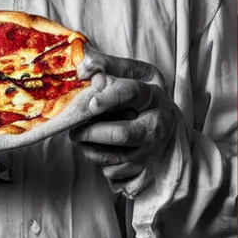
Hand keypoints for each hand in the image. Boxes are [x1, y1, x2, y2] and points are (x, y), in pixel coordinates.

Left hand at [69, 51, 176, 187]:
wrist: (163, 122)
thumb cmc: (140, 94)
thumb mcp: (132, 73)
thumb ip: (108, 66)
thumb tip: (83, 66)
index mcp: (152, 96)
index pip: (132, 94)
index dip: (110, 97)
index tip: (91, 102)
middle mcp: (154, 125)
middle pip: (122, 133)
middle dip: (92, 132)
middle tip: (74, 129)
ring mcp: (149, 150)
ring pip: (115, 156)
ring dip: (90, 149)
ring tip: (79, 137)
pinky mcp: (141, 168)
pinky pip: (114, 171)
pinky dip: (97, 161)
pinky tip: (93, 148)